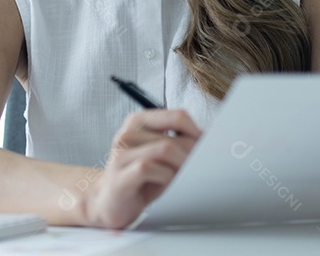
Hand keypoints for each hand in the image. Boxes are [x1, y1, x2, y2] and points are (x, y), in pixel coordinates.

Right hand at [82, 109, 201, 228]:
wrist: (108, 202)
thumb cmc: (141, 179)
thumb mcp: (161, 156)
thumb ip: (179, 144)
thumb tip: (210, 143)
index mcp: (139, 122)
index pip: (178, 116)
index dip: (198, 134)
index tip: (208, 151)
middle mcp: (128, 133)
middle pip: (175, 138)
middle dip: (193, 157)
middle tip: (200, 171)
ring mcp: (121, 153)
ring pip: (165, 149)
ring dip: (182, 167)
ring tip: (185, 178)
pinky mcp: (119, 174)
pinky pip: (149, 168)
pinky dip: (165, 178)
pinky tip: (166, 185)